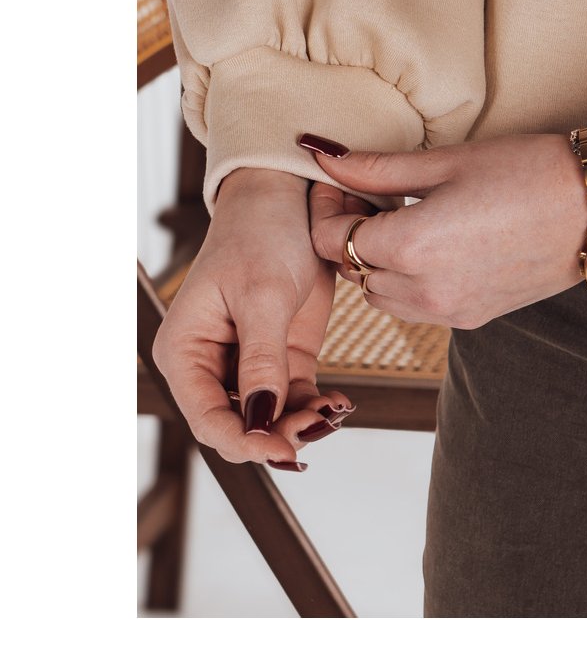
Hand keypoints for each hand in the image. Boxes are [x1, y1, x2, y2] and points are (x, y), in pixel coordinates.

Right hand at [151, 168, 357, 468]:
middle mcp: (209, 364)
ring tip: (335, 412)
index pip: (205, 417)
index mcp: (185, 349)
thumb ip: (261, 361)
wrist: (290, 200)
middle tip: (320, 423)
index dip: (244, 441)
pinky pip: (295, 399)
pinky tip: (340, 403)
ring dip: (302, 424)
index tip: (283, 447)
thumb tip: (260, 422)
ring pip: (270, 420)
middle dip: (278, 434)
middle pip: (239, 426)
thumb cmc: (261, 234)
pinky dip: (317, 407)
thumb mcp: (263, 295)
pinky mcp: (282, 357)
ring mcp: (247, 363)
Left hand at [301, 132, 586, 329]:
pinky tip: (436, 243)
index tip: (337, 180)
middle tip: (371, 193)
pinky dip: (409, 281)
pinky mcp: (474, 319)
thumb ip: (375, 167)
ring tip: (405, 218)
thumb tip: (320, 155)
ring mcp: (451, 311)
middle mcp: (425, 291)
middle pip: (351, 270)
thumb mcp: (446, 161)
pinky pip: (417, 308)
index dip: (325, 208)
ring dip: (378, 262)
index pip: (331, 239)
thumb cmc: (527, 171)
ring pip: (381, 296)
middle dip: (349, 234)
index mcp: (411, 246)